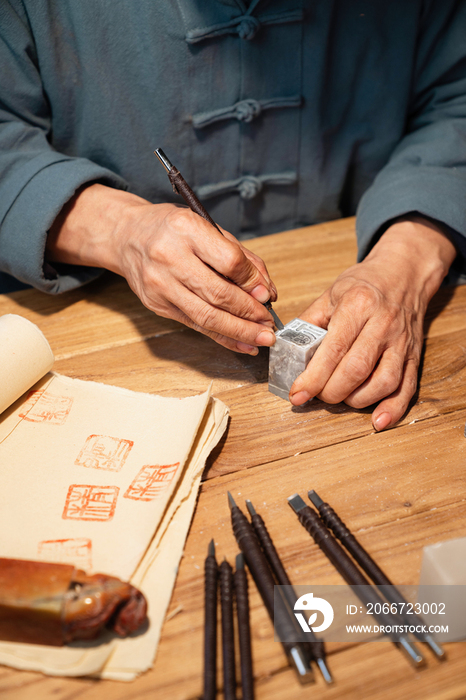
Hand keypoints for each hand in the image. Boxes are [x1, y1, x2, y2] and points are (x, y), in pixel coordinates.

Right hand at [47, 184, 276, 353]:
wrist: (127, 236)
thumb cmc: (173, 230)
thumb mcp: (208, 228)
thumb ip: (240, 256)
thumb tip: (267, 291)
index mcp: (186, 229)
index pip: (229, 261)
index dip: (253, 282)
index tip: (268, 295)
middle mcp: (170, 257)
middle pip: (218, 295)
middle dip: (250, 314)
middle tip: (270, 325)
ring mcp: (160, 285)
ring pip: (207, 317)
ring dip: (239, 332)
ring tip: (262, 338)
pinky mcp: (157, 305)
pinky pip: (195, 325)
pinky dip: (222, 337)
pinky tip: (242, 343)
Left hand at [289, 217, 456, 429]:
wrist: (404, 273)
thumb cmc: (364, 283)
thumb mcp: (331, 293)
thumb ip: (309, 322)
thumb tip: (285, 349)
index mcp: (358, 306)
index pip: (333, 350)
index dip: (313, 378)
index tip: (297, 394)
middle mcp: (383, 325)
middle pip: (357, 370)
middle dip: (332, 392)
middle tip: (316, 396)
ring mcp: (402, 342)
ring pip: (383, 382)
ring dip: (358, 400)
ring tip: (341, 398)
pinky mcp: (414, 355)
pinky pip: (407, 387)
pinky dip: (393, 409)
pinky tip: (377, 421)